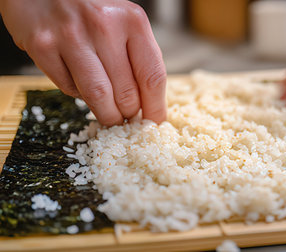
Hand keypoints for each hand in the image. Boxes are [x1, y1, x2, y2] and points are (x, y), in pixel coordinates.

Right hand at [0, 0, 166, 125]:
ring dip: (106, 114)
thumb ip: (137, 54)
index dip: (155, 108)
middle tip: (126, 117)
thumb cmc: (90, 4)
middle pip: (126, 93)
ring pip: (97, 97)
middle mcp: (104, 26)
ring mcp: (71, 36)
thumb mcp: (124, 20)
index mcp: (133, 21)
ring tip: (109, 115)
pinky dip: (78, 95)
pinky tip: (81, 83)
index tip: (154, 122)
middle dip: (128, 114)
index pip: (152, 77)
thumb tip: (148, 100)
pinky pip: (68, 88)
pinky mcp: (43, 46)